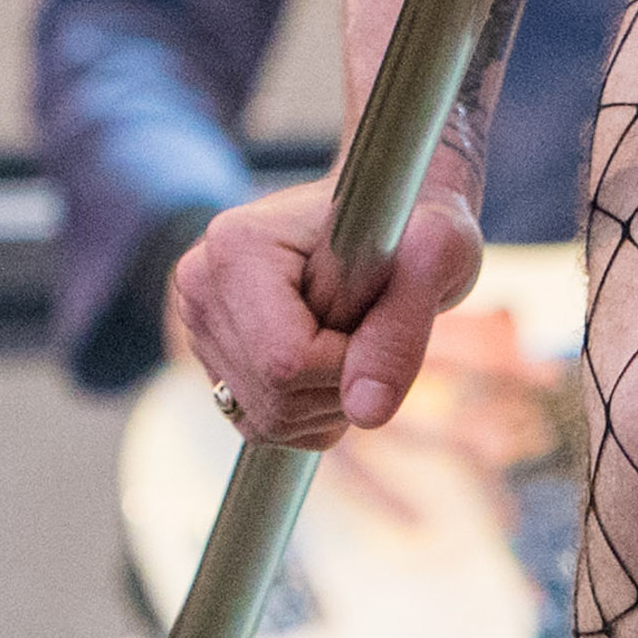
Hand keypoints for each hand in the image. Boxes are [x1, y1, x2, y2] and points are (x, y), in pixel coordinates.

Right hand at [169, 176, 484, 447]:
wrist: (392, 213)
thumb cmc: (418, 221)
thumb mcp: (436, 256)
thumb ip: (402, 332)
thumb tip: (367, 411)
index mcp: (237, 247)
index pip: (285, 361)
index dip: (348, 363)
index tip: (380, 316)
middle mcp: (202, 284)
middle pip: (273, 398)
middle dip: (342, 383)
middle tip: (372, 324)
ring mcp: (201, 323)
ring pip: (267, 420)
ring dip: (331, 400)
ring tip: (355, 335)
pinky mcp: (214, 356)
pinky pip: (262, 424)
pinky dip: (312, 411)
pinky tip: (334, 360)